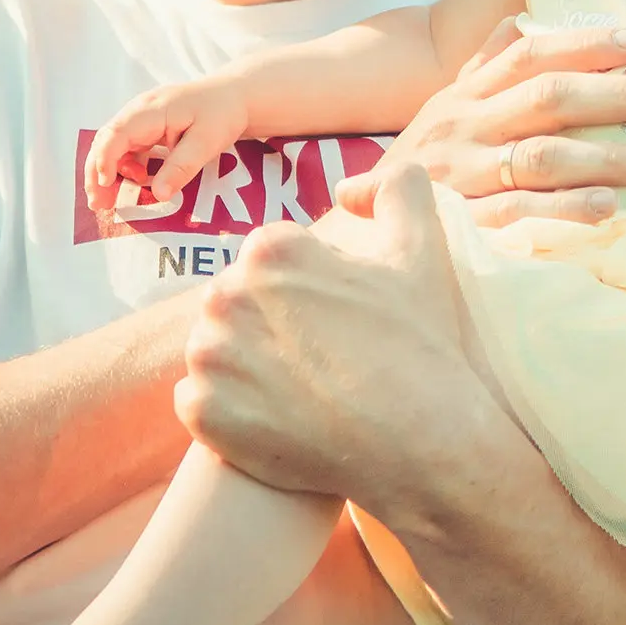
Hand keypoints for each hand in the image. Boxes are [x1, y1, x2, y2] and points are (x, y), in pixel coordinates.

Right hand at [85, 79, 250, 209]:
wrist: (235, 95)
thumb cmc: (223, 113)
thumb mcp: (207, 141)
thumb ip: (182, 167)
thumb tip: (158, 195)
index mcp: (151, 110)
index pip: (115, 134)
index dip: (104, 160)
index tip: (105, 185)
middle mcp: (139, 112)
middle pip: (106, 141)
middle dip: (97, 173)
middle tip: (100, 205)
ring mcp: (141, 119)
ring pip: (113, 146)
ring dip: (109, 172)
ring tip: (112, 201)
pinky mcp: (147, 127)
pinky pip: (126, 147)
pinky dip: (124, 166)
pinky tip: (136, 181)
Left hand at [175, 164, 509, 512]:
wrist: (421, 438)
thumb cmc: (422, 338)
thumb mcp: (424, 243)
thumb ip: (397, 186)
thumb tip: (346, 191)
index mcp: (272, 250)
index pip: (274, 257)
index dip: (313, 285)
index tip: (342, 315)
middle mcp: (228, 296)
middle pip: (241, 301)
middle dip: (275, 320)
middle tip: (327, 352)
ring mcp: (211, 360)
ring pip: (219, 348)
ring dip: (249, 362)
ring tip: (304, 383)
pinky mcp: (204, 416)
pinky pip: (201, 401)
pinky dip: (233, 409)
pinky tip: (281, 415)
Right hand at [334, 17, 625, 228]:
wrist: (358, 232)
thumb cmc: (422, 163)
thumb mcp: (445, 107)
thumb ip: (484, 64)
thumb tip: (521, 18)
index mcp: (466, 93)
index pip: (530, 55)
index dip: (585, 44)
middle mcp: (466, 127)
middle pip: (549, 100)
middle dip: (617, 98)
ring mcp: (464, 176)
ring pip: (543, 156)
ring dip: (608, 159)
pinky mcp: (463, 225)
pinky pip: (519, 214)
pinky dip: (565, 210)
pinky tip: (608, 209)